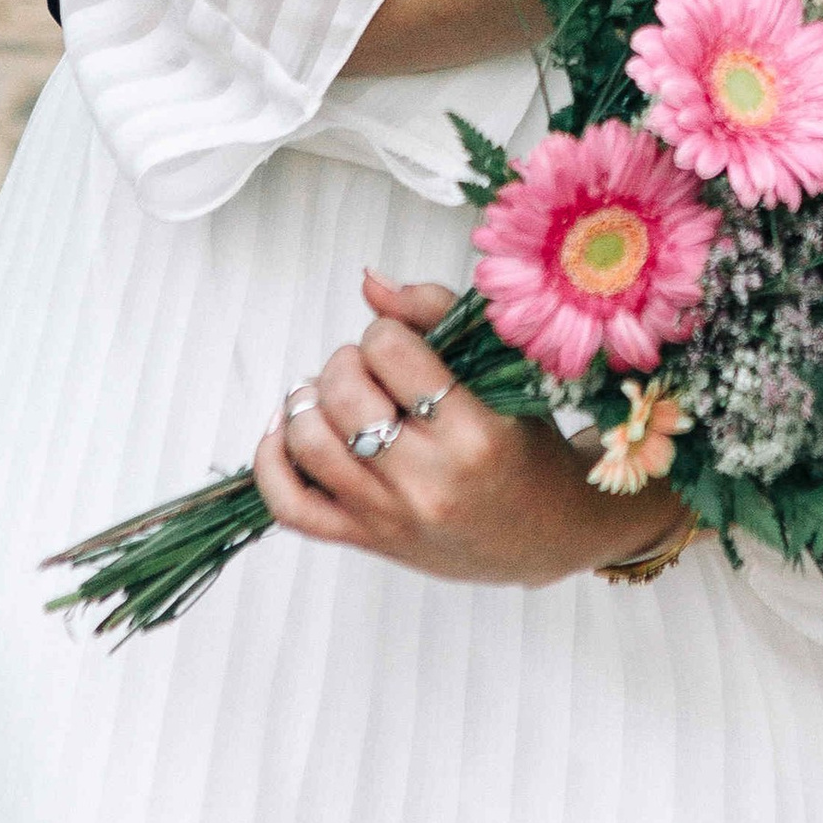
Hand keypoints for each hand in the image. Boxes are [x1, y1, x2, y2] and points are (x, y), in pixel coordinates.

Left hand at [250, 277, 683, 585]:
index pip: (390, 350)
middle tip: (369, 368)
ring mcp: (390, 517)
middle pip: (342, 394)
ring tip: (334, 396)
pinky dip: (272, 461)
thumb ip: (436, 315)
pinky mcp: (366, 540)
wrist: (549, 532)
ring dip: (309, 402)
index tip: (403, 345)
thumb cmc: (529, 447)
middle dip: (346, 362)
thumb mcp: (506, 374)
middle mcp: (427, 482)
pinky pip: (290, 505)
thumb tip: (368, 281)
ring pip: (308, 442)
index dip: (386, 334)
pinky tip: (289, 430)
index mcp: (474, 434)